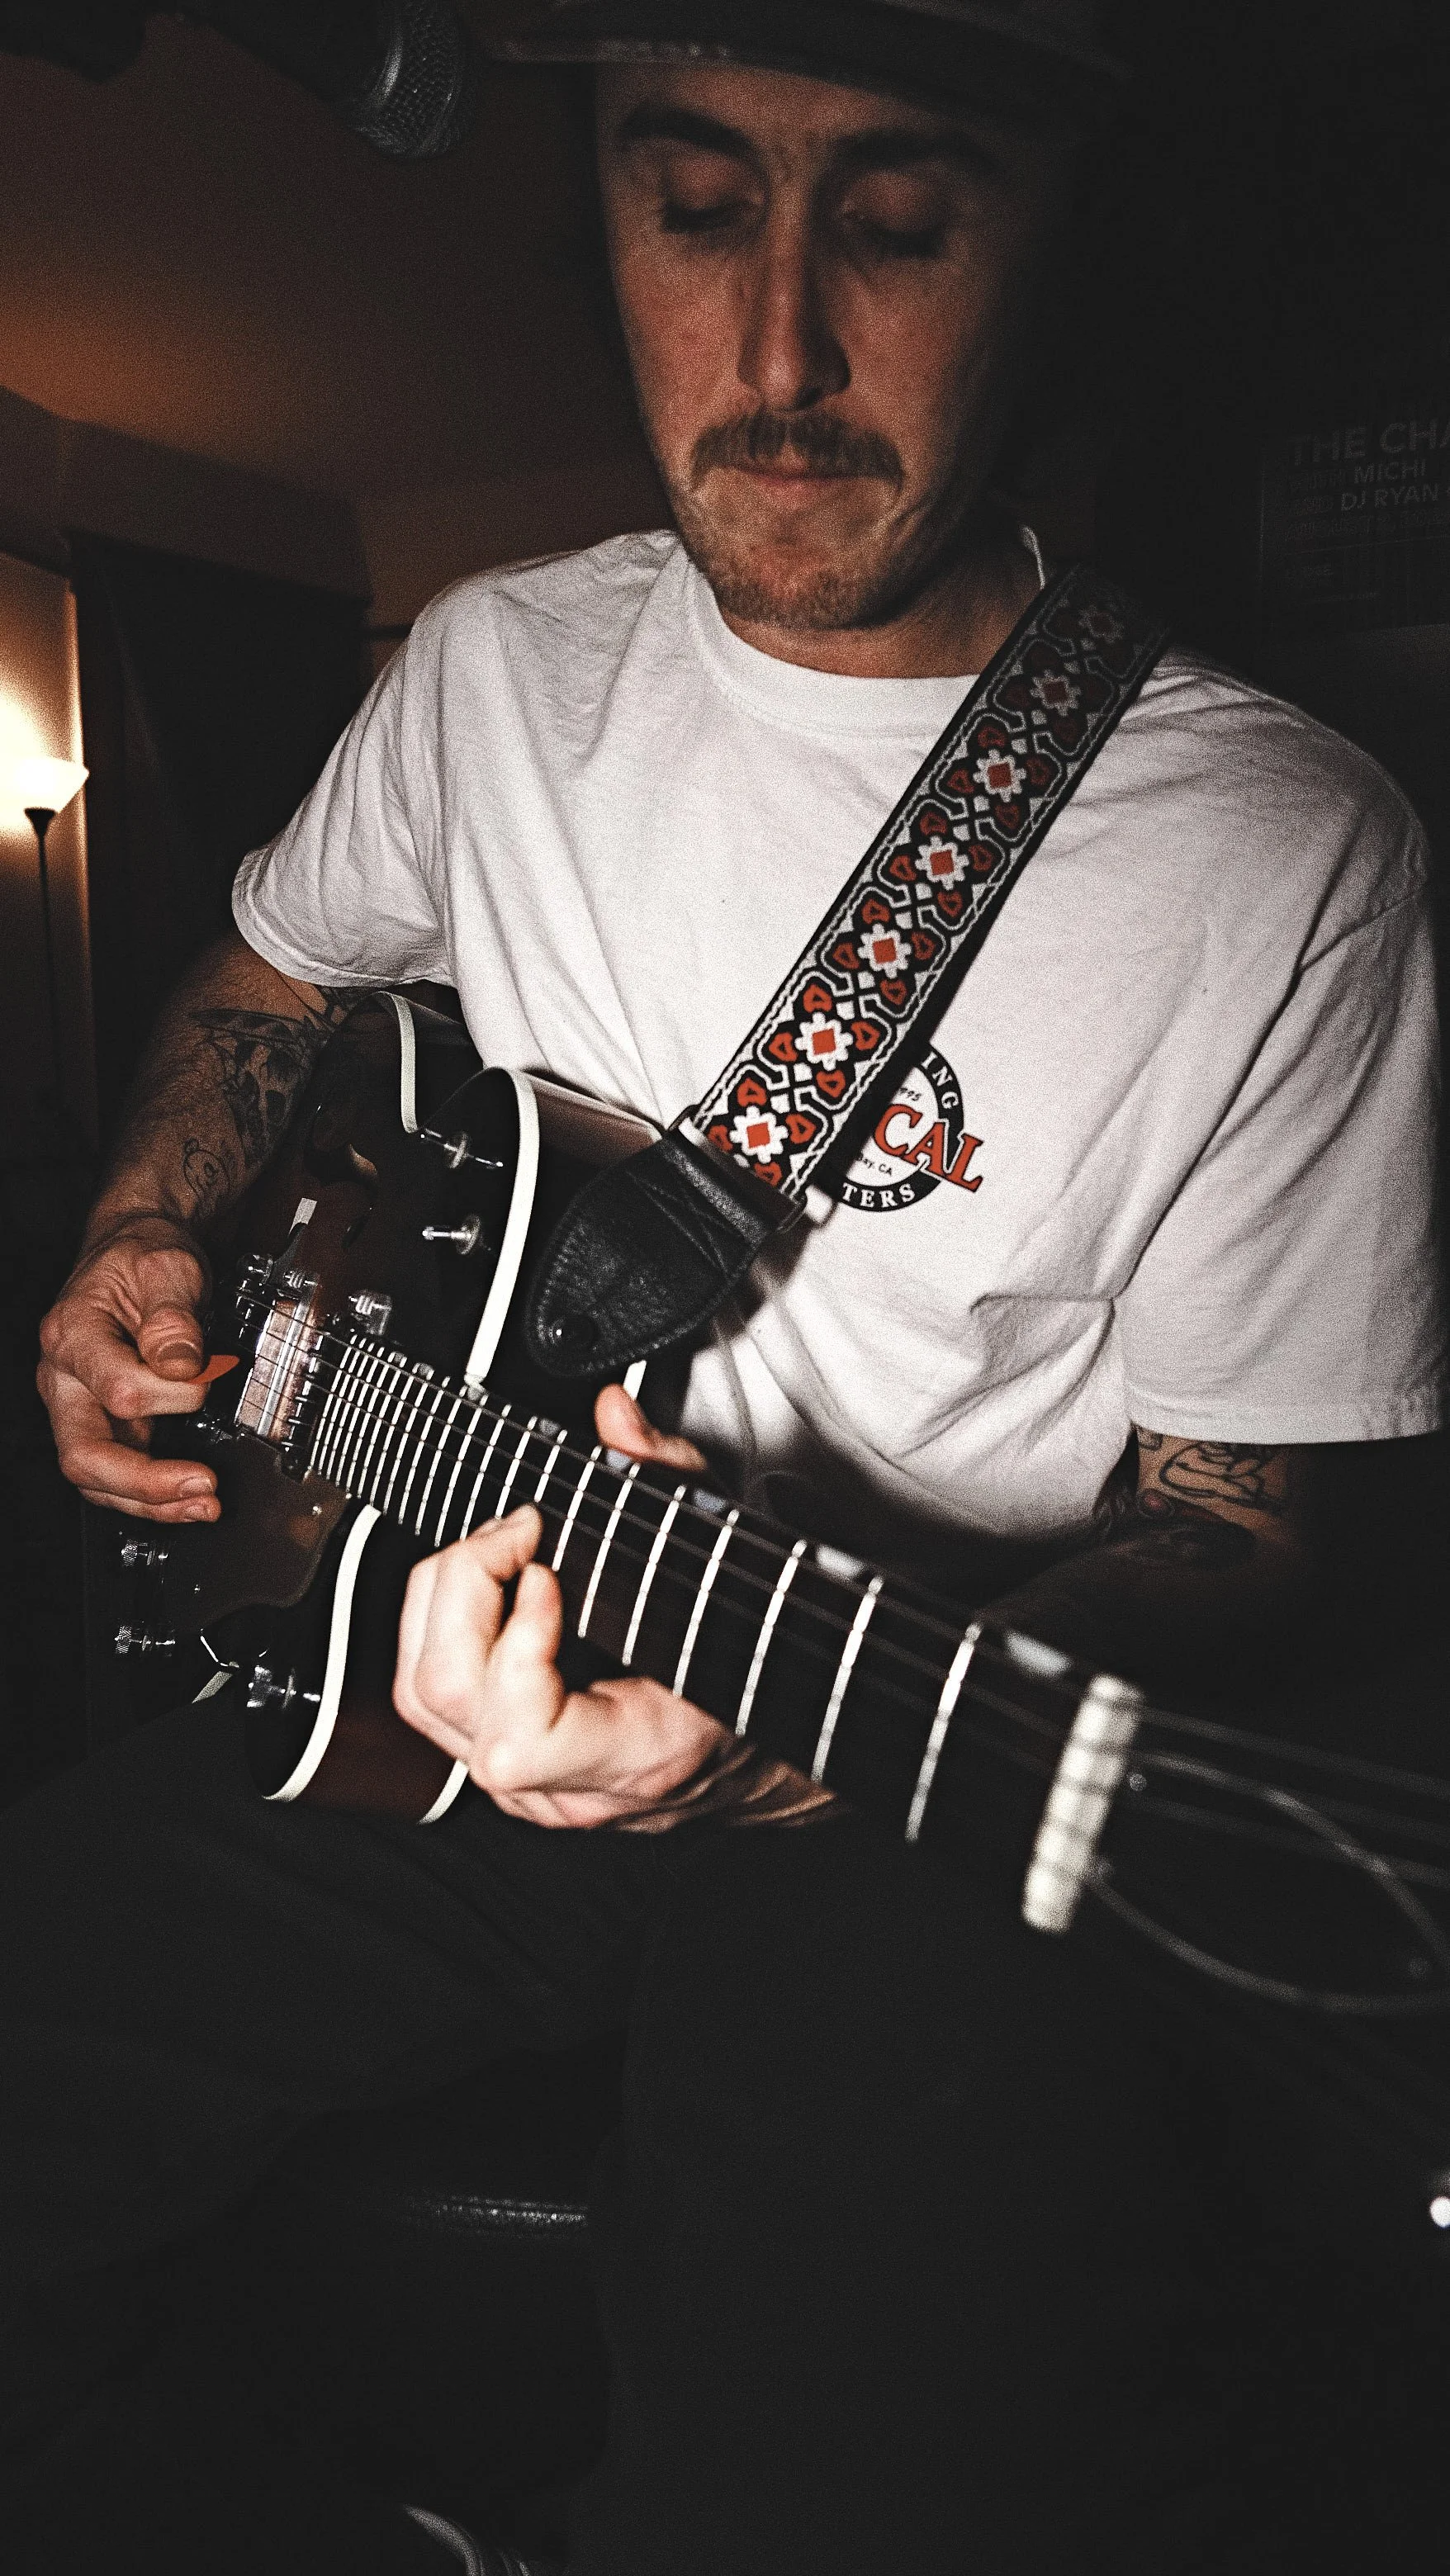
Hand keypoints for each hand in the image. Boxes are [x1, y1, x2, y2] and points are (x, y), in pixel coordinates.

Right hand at [38, 1219, 221, 1521]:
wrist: (135, 1252)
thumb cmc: (143, 1256)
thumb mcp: (167, 1265)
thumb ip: (173, 1315)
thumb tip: (180, 1363)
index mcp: (72, 1334)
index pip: (117, 1388)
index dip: (174, 1394)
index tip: (210, 1376)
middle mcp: (64, 1378)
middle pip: (82, 1454)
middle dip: (144, 1482)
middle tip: (201, 1485)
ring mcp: (79, 1406)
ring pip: (96, 1478)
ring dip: (150, 1502)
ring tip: (203, 1504)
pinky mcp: (103, 1422)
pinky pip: (117, 1475)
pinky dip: (152, 1496)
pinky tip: (189, 1499)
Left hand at [393, 1384, 721, 1826]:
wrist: (754, 1758)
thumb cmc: (747, 1665)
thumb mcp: (725, 1564)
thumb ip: (669, 1481)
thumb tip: (615, 1417)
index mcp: (636, 1755)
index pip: (520, 1740)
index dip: (516, 1643)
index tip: (548, 1573)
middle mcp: (564, 1788)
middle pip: (445, 1699)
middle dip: (464, 1587)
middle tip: (517, 1534)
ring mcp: (523, 1787)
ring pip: (419, 1698)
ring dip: (444, 1600)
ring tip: (502, 1552)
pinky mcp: (495, 1766)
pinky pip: (427, 1700)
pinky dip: (442, 1625)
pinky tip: (491, 1588)